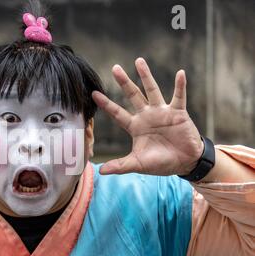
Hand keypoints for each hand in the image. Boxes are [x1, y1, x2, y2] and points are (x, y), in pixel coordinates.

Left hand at [92, 58, 202, 175]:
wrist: (184, 163)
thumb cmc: (161, 162)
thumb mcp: (138, 164)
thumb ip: (120, 166)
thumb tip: (100, 171)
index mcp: (135, 127)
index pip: (117, 113)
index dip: (106, 104)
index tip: (94, 93)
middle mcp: (147, 116)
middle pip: (133, 96)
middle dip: (124, 82)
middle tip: (114, 68)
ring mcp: (162, 112)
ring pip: (152, 90)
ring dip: (146, 76)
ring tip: (139, 61)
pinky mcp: (178, 113)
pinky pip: (179, 96)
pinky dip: (180, 86)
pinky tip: (180, 73)